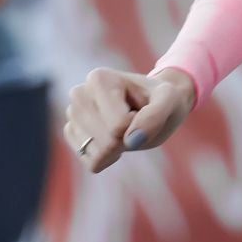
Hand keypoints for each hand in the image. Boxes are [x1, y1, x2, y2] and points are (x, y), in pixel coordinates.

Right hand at [64, 66, 195, 174]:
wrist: (153, 102)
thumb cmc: (161, 99)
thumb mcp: (169, 100)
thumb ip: (155, 115)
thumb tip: (131, 140)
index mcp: (99, 79)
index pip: (118, 125)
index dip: (139, 125)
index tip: (142, 109)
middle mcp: (79, 94)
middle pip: (107, 141)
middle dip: (128, 138)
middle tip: (135, 120)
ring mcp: (72, 115)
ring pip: (98, 154)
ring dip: (119, 148)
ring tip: (124, 127)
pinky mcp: (72, 133)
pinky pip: (92, 162)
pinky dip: (109, 157)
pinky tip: (113, 137)